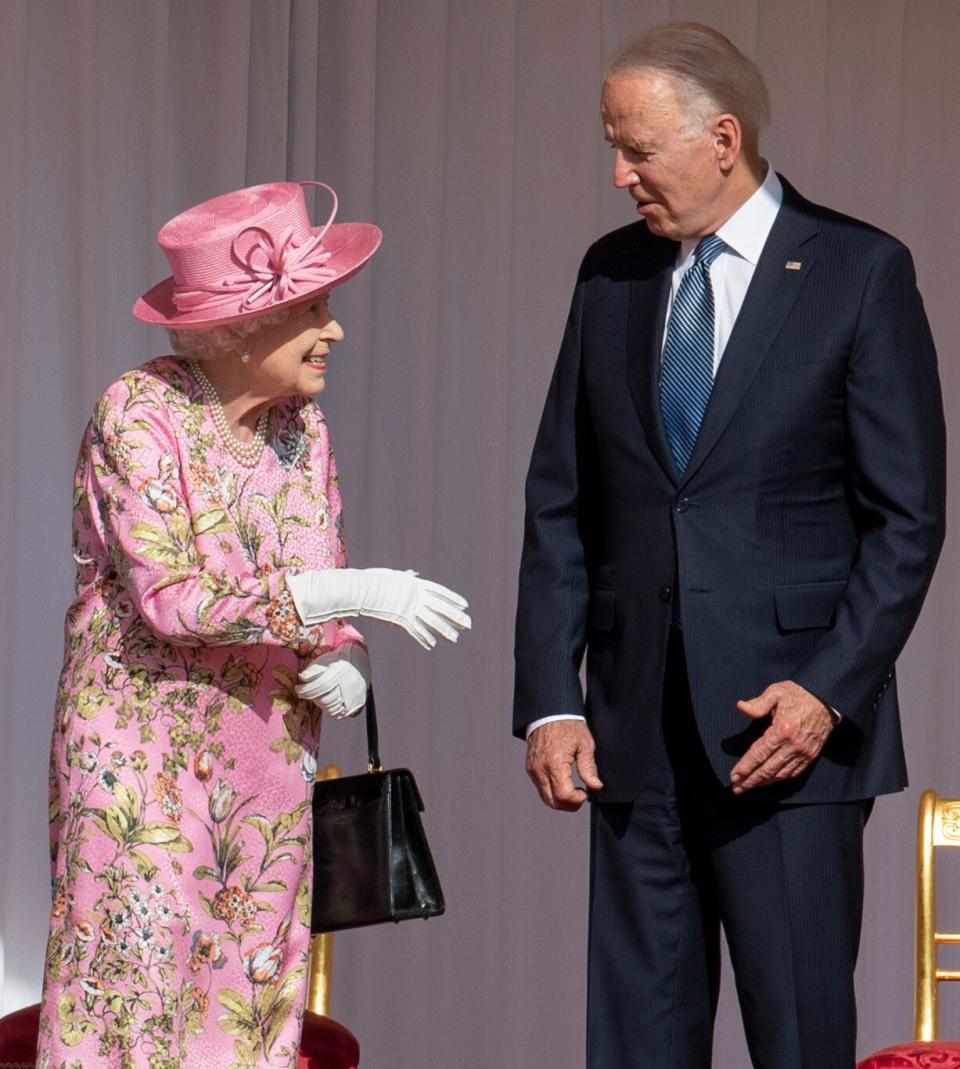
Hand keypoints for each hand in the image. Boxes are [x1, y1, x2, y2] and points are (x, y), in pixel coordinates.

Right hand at [286, 567, 470, 649]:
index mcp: (416, 584)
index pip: (440, 592)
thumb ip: (405, 577)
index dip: (454, 599)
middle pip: (441, 608)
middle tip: (469, 624)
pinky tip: (432, 645)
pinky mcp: (401, 620)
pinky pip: (415, 631)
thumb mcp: (392, 575)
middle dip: (456, 617)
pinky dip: (424, 638)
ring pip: (432, 622)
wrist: (362, 589)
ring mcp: (410, 608)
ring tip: (456, 639)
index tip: (465, 606)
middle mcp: (417, 597)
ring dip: (445, 631)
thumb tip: (413, 574)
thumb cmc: (373, 580)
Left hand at [296, 644, 369, 718]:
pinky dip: (332, 711)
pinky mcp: (357, 703)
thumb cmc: (337, 662)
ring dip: (322, 706)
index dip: (305, 690)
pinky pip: (341, 714)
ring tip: (320, 698)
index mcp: (338, 674)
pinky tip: (328, 704)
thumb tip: (302, 678)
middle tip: (310, 694)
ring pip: (332, 709)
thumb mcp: (324, 661)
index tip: (298, 689)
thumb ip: (312, 670)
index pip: (319, 686)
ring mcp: (354, 696)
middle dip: (314, 698)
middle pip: (325, 700)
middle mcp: (348, 686)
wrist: (357, 662)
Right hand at [526, 720, 603, 810]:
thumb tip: (596, 786)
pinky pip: (540, 787)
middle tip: (581, 795)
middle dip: (569, 804)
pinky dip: (552, 791)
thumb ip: (589, 768)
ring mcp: (533, 769)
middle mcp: (540, 769)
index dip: (577, 800)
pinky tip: (563, 782)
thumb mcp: (585, 745)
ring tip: (573, 789)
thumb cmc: (568, 725)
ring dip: (560, 799)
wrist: (549, 712)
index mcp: (555, 764)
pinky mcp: (530, 768)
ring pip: (545, 797)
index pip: (564, 796)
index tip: (586, 793)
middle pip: (553, 802)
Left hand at [729, 680, 835, 793]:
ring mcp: (803, 753)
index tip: (734, 776)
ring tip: (749, 787)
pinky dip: (780, 779)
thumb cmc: (798, 694)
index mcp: (782, 730)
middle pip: (768, 769)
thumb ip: (758, 704)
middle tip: (736, 788)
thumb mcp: (776, 692)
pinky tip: (769, 781)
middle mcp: (793, 745)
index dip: (745, 767)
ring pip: (780, 774)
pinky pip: (794, 773)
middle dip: (750, 780)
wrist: (826, 699)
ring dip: (763, 783)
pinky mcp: (811, 756)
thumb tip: (740, 707)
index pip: (759, 754)